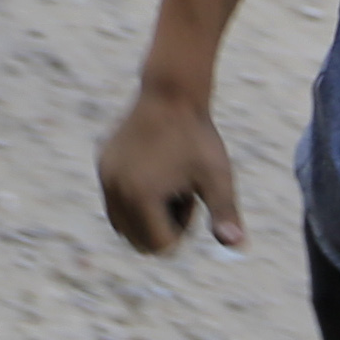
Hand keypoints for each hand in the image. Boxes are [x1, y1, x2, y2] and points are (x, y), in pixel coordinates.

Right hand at [98, 87, 246, 254]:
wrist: (171, 92)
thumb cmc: (198, 137)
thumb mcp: (218, 178)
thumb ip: (225, 214)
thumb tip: (237, 246)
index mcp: (141, 197)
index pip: (161, 246)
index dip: (183, 226)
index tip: (190, 193)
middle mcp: (115, 190)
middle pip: (139, 240)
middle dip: (162, 224)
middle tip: (177, 188)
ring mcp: (105, 177)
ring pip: (124, 224)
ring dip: (147, 213)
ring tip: (165, 180)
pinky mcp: (102, 165)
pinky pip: (115, 201)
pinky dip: (134, 198)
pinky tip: (154, 169)